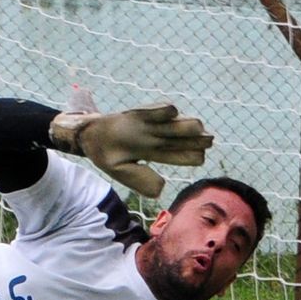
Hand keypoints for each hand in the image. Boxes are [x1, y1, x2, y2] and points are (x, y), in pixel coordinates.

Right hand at [48, 86, 212, 197]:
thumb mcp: (123, 173)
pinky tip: (173, 111)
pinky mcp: (138, 114)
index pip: (177, 155)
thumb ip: (141, 181)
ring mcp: (148, 125)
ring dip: (184, 125)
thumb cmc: (109, 156)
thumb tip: (162, 188)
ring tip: (198, 125)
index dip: (190, 156)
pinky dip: (161, 111)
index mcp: (155, 153)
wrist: (90, 139)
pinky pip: (152, 111)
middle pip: (179, 139)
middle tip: (210, 139)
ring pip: (170, 125)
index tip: (200, 157)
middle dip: (195, 139)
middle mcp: (155, 138)